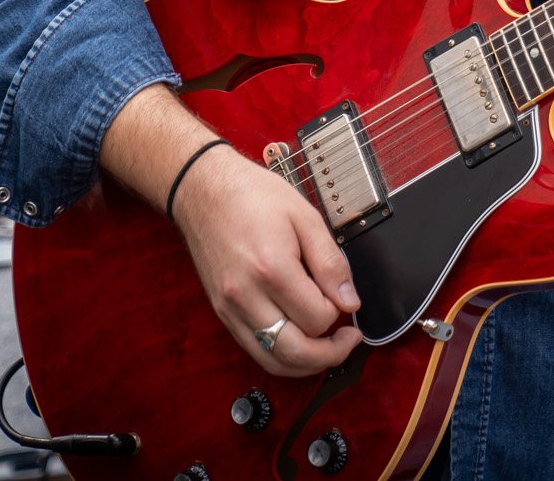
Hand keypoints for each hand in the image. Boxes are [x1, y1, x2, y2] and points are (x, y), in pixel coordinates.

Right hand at [172, 149, 363, 374]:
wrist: (204, 190)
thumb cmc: (254, 196)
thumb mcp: (305, 217)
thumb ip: (331, 263)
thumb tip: (350, 302)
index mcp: (272, 269)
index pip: (318, 317)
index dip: (339, 311)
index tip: (344, 297)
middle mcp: (246, 296)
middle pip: (295, 352)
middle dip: (330, 353)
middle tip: (348, 340)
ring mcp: (230, 309)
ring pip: (272, 361)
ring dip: (306, 362)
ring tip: (328, 346)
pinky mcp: (222, 313)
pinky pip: (254, 350)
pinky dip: (281, 355)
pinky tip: (298, 339)